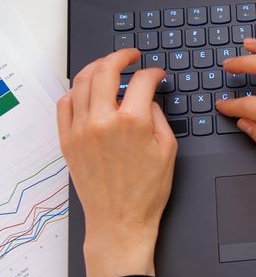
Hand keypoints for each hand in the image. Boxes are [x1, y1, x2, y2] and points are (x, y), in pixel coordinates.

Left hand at [57, 49, 176, 276]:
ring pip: (83, 81)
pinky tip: (88, 90)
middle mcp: (102, 120)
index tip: (157, 74)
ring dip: (98, 68)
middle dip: (121, 57)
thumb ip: (158, 115)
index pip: (142, 81)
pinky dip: (77, 90)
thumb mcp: (168, 149)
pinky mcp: (67, 140)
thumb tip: (148, 97)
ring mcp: (80, 129)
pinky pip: (65, 103)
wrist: (120, 219)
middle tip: (131, 56)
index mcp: (133, 122)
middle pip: (106, 70)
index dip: (153, 72)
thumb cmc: (146, 190)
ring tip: (109, 68)